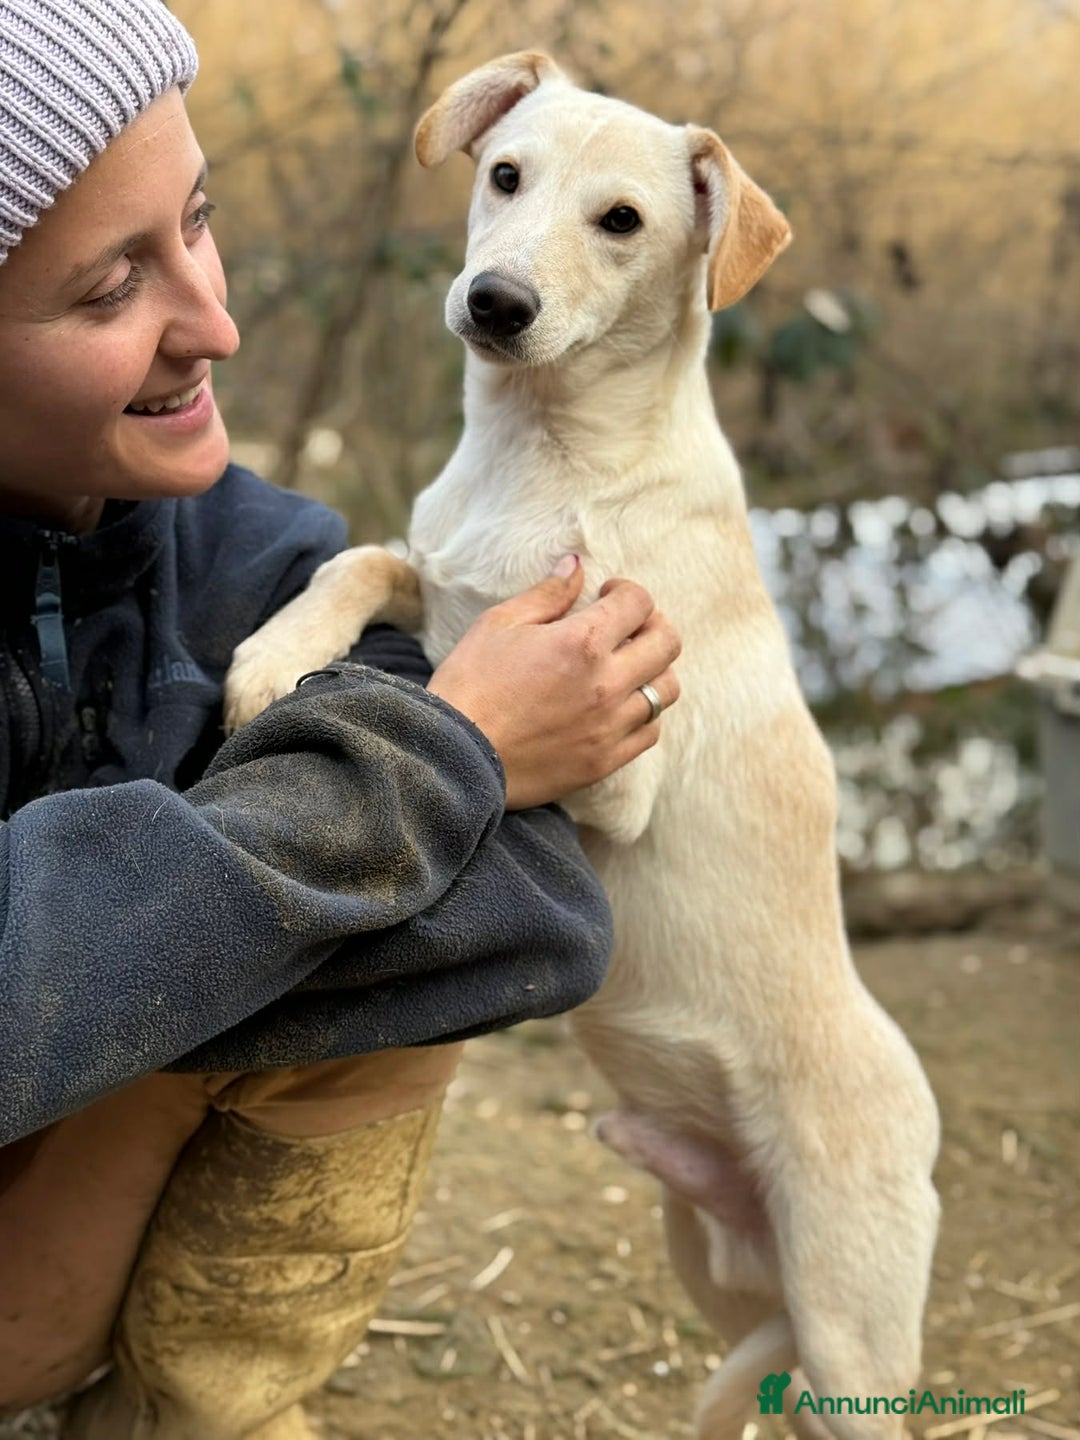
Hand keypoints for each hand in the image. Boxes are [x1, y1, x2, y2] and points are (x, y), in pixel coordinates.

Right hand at [428, 558, 680, 808]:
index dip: (625, 590)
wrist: (453, 758)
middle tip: (628, 626)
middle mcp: (606, 684)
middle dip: (652, 624)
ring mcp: (609, 726)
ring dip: (653, 670)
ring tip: (626, 667)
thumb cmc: (469, 685)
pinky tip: (618, 706)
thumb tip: (576, 566)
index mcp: (581, 643)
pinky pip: (649, 732)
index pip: (638, 602)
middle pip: (667, 643)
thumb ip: (546, 595)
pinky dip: (643, 714)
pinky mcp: (604, 761)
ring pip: (666, 690)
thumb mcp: (498, 625)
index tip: (606, 594)